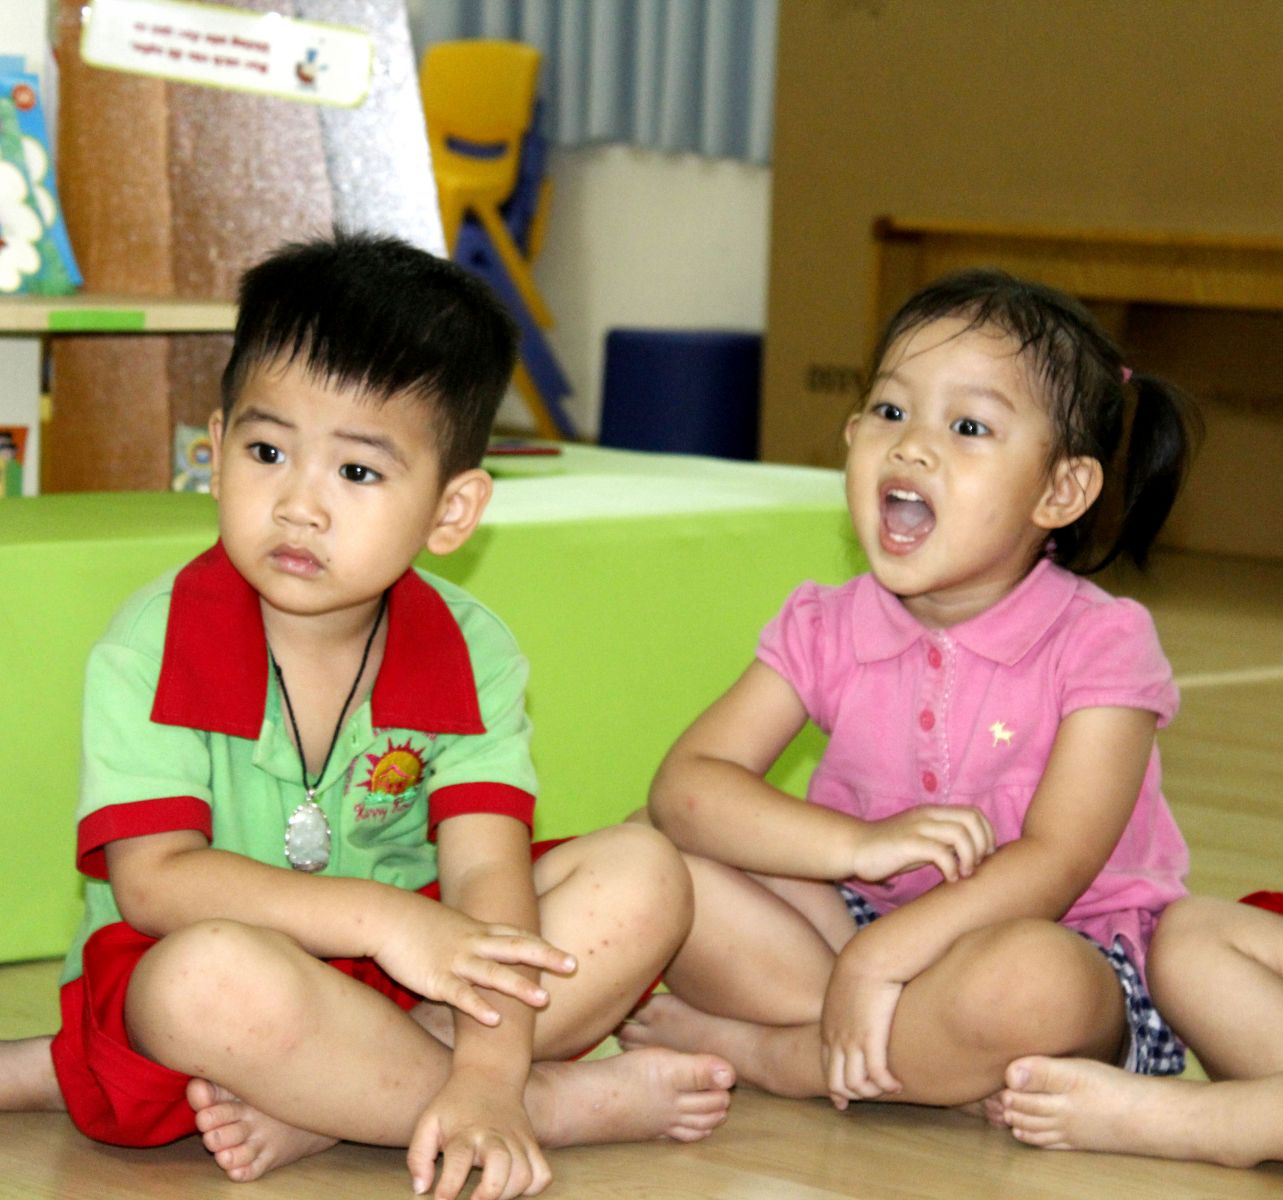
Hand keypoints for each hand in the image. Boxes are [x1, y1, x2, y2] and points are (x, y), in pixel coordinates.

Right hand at [375, 896, 575, 1026]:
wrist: (383, 916)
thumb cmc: (416, 925)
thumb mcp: (451, 926)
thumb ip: (471, 938)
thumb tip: (486, 949)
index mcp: (477, 931)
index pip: (517, 935)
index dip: (542, 945)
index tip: (567, 955)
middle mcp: (473, 943)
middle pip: (515, 948)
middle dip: (545, 957)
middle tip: (573, 965)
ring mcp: (455, 960)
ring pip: (493, 973)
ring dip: (519, 986)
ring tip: (544, 1000)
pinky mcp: (435, 979)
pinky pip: (460, 994)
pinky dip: (477, 1006)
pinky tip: (494, 1020)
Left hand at [408, 1073, 549, 1199]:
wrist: (490, 1073)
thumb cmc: (455, 1104)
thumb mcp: (428, 1122)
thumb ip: (418, 1157)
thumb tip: (421, 1189)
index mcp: (465, 1132)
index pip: (458, 1158)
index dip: (449, 1185)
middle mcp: (493, 1136)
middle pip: (501, 1165)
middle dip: (489, 1193)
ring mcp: (516, 1140)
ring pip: (524, 1174)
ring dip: (509, 1193)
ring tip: (490, 1194)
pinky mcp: (531, 1143)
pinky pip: (542, 1174)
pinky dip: (532, 1186)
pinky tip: (513, 1185)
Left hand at [820, 952, 904, 1106]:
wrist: (868, 956)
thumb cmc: (865, 967)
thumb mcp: (850, 988)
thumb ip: (851, 1002)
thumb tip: (861, 1006)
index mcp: (829, 1027)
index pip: (826, 1067)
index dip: (836, 1086)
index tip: (845, 1099)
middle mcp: (835, 1038)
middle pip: (836, 1082)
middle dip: (853, 1095)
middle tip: (872, 1095)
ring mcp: (850, 1040)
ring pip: (854, 1084)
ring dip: (872, 1092)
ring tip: (888, 1088)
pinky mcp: (870, 1038)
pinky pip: (876, 1075)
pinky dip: (886, 1085)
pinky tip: (898, 1084)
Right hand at [847, 805, 994, 883]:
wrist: (855, 848)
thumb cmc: (890, 850)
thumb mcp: (921, 840)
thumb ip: (943, 841)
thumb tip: (972, 855)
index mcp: (934, 813)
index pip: (974, 813)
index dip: (987, 834)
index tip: (984, 856)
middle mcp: (929, 816)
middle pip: (972, 819)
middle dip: (983, 845)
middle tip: (976, 866)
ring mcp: (918, 828)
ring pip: (960, 834)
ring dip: (970, 857)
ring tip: (963, 874)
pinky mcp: (908, 843)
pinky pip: (940, 852)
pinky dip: (952, 867)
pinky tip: (949, 879)